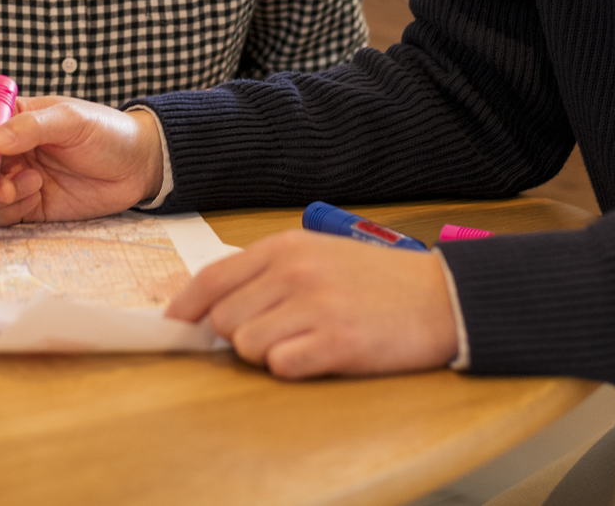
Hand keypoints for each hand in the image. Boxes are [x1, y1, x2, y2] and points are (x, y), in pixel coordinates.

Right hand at [0, 96, 163, 223]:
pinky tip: (36, 197)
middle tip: (1, 187)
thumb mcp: (73, 120)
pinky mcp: (31, 205)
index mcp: (15, 118)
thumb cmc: (108, 132)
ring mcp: (19, 178)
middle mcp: (11, 149)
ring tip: (33, 187)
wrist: (140, 166)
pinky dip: (12, 211)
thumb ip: (32, 127)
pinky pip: (5, 215)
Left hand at [165, 230, 459, 378]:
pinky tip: (321, 354)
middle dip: (238, 334)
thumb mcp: (317, 255)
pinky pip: (282, 366)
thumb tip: (212, 305)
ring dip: (268, 352)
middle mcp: (294, 272)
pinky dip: (294, 367)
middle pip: (223, 319)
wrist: (440, 296)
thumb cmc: (375, 280)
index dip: (185, 307)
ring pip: (246, 345)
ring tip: (305, 340)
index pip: (211, 278)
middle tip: (276, 332)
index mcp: (285, 247)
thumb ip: (267, 273)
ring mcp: (315, 306)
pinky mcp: (336, 342)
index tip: (175, 325)